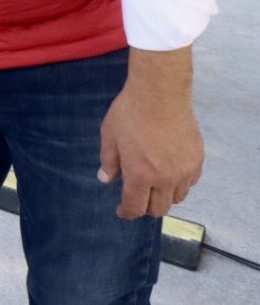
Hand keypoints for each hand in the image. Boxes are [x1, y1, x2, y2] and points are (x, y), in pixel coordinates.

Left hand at [98, 47, 202, 218]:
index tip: (122, 212)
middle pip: (159, 208)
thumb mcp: (110, 136)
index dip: (126, 212)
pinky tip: (170, 174)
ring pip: (177, 198)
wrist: (160, 92)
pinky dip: (179, 185)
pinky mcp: (197, 160)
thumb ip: (108, 161)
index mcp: (140, 175)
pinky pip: (190, 183)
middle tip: (137, 199)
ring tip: (154, 187)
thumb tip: (106, 179)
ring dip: (164, 197)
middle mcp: (165, 178)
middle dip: (145, 208)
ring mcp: (184, 170)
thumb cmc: (130, 112)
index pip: (135, 207)